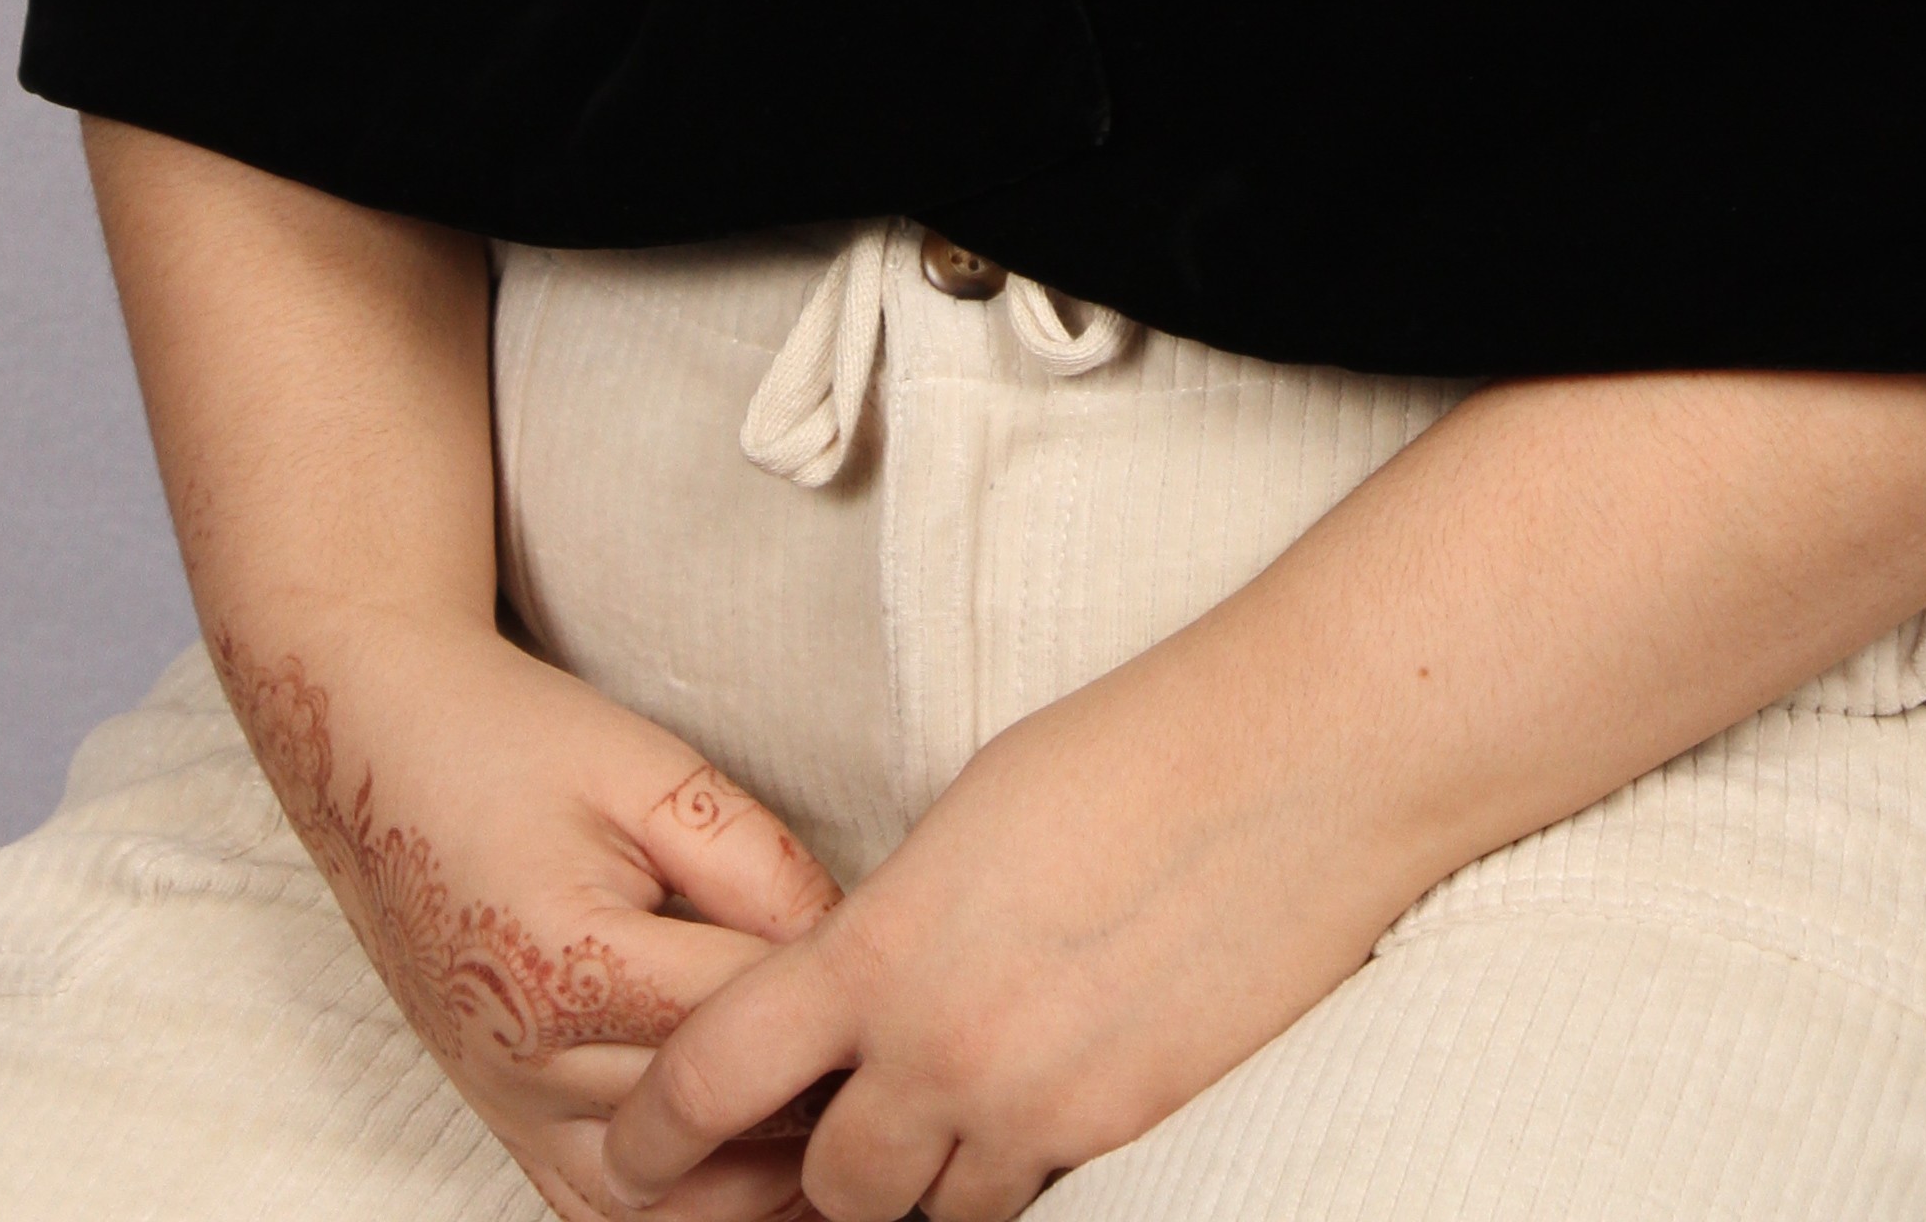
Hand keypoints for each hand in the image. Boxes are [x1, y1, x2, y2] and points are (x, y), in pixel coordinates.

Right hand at [214, 602, 845, 1221]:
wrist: (379, 750)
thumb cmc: (513, 743)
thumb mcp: (656, 771)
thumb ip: (760, 865)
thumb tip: (851, 947)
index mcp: (570, 962)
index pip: (744, 1023)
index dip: (838, 1004)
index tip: (912, 988)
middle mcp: (528, 1060)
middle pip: (714, 1123)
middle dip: (816, 1098)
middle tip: (900, 1069)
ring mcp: (508, 1105)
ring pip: (665, 1204)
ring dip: (762, 1187)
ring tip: (849, 1135)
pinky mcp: (502, 1120)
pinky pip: (604, 1211)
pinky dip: (687, 1209)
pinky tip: (761, 1175)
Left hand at [596, 610, 1421, 1221]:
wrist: (1293, 764)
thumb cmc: (1131, 750)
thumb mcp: (965, 820)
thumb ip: (896, 926)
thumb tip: (863, 985)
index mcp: (881, 948)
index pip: (713, 1078)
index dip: (654, 1138)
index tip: (632, 1159)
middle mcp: (942, 1049)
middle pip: (831, 1189)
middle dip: (821, 1173)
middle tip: (827, 1139)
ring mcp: (1039, 1104)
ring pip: (933, 1215)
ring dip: (922, 1184)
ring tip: (941, 1122)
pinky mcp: (1126, 1129)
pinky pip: (1034, 1195)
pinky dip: (1015, 1172)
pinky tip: (1034, 1113)